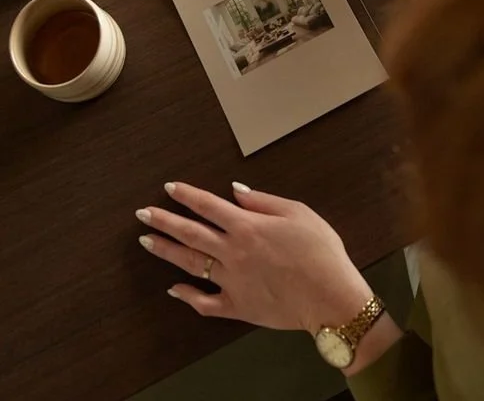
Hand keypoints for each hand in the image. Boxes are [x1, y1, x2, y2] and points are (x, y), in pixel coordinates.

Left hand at [136, 182, 373, 332]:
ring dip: (167, 252)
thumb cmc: (320, 251)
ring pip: (192, 264)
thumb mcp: (298, 212)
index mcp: (247, 226)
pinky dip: (188, 296)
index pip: (208, 206)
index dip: (187, 195)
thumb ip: (263, 201)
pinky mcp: (238, 306)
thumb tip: (235, 191)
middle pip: (191, 233)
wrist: (329, 295)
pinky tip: (174, 289)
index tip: (169, 188)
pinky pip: (206, 302)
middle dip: (164, 221)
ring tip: (147, 242)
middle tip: (142, 214)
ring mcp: (232, 281)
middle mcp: (234, 251)